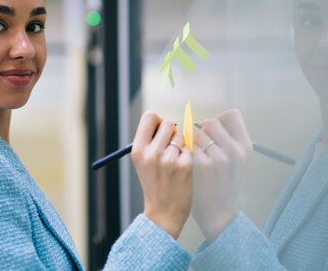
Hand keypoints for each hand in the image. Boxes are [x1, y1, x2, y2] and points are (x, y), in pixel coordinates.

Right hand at [131, 111, 192, 238]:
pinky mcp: (185, 166)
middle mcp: (152, 153)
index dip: (157, 121)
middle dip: (171, 132)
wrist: (164, 212)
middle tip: (169, 146)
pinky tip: (182, 169)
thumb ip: (150, 140)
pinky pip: (189, 148)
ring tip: (174, 161)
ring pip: (181, 136)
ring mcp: (169, 159)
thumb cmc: (154, 183)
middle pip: (168, 123)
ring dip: (179, 145)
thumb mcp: (142, 161)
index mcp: (138, 150)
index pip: (149, 116)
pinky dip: (187, 156)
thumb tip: (166, 121)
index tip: (160, 132)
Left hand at [191, 109, 252, 242]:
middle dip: (203, 131)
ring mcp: (219, 158)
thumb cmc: (222, 183)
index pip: (232, 114)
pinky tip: (192, 166)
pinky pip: (189, 147)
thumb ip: (227, 138)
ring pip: (198, 134)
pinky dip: (188, 153)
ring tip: (199, 159)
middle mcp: (235, 150)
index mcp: (245, 147)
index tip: (213, 132)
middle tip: (203, 147)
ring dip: (194, 143)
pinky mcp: (202, 165)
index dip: (219, 119)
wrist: (219, 212)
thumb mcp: (235, 160)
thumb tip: (208, 120)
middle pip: (212, 121)